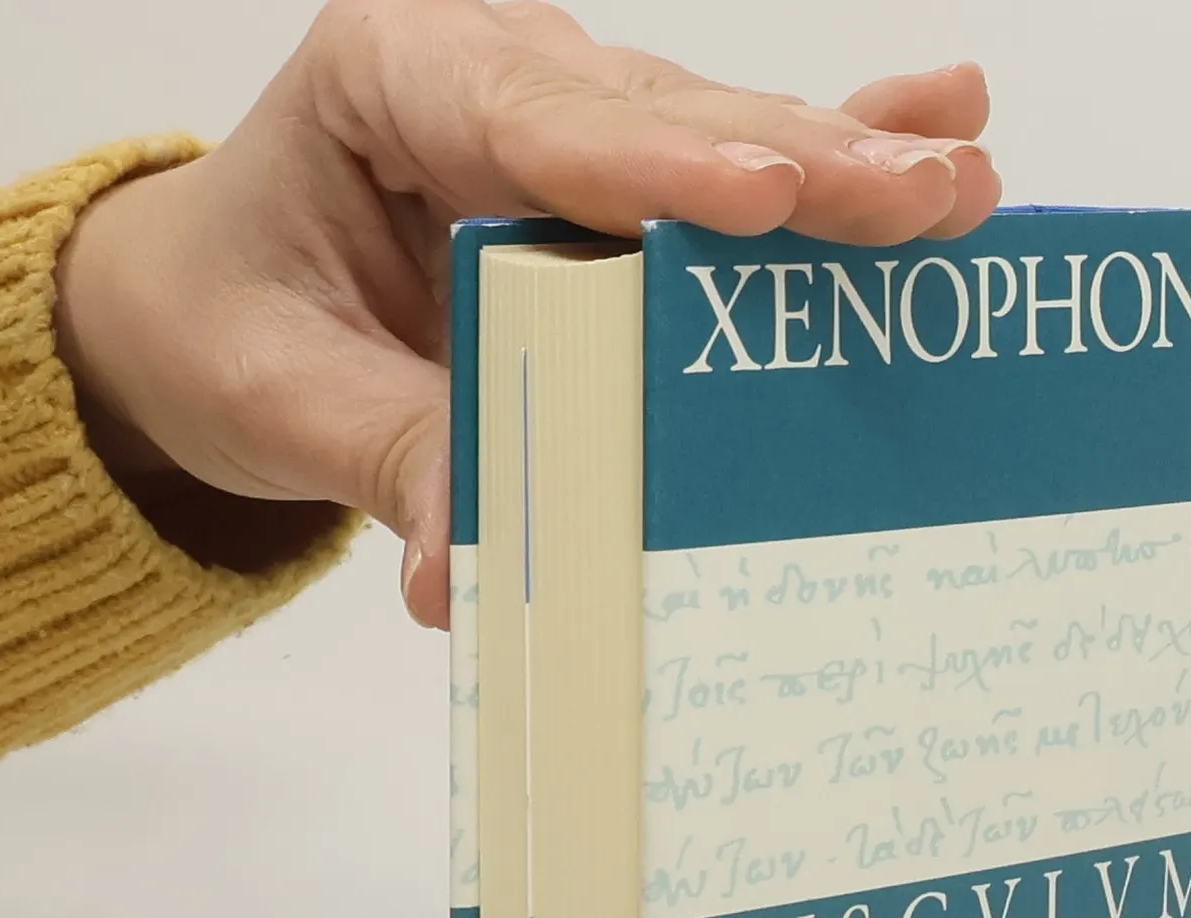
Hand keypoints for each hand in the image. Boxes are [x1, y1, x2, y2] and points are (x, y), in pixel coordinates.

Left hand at [52, 0, 1000, 626]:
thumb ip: (385, 455)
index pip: (529, 116)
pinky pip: (737, 170)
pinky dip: (837, 147)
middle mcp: (503, 72)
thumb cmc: (239, 318)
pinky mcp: (630, 184)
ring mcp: (580, 120)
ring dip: (847, 167)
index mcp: (391, 76)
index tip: (760, 199)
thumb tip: (465, 573)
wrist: (229, 305)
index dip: (651, 163)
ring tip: (961, 186)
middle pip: (663, 121)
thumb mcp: (283, 394)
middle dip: (801, 161)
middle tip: (922, 198)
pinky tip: (947, 117)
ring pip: (724, 139)